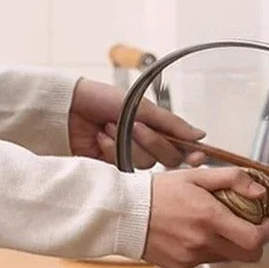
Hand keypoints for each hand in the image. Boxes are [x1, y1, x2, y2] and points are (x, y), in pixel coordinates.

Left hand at [68, 78, 205, 167]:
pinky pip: (123, 166)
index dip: (192, 154)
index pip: (183, 148)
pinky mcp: (112, 168)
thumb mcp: (142, 106)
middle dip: (151, 141)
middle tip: (134, 125)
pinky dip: (111, 149)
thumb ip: (171, 124)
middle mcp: (147, 145)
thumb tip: (200, 135)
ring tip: (109, 127)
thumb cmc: (102, 99)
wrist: (68, 107)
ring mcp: (130, 157)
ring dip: (126, 142)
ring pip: (145, 163)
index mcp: (157, 128)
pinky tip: (100, 138)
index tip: (197, 156)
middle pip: (168, 158)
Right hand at [144, 168, 268, 267]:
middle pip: (248, 256)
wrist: (124, 213)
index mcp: (210, 218)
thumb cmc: (158, 192)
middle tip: (247, 227)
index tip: (264, 223)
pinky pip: (205, 262)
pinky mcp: (181, 266)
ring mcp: (191, 257)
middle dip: (253, 243)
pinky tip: (192, 235)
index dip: (266, 232)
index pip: (255, 239)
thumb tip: (260, 191)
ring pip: (227, 258)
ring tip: (213, 227)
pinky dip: (206, 250)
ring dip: (229, 245)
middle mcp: (202, 241)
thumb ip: (233, 179)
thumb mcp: (196, 175)